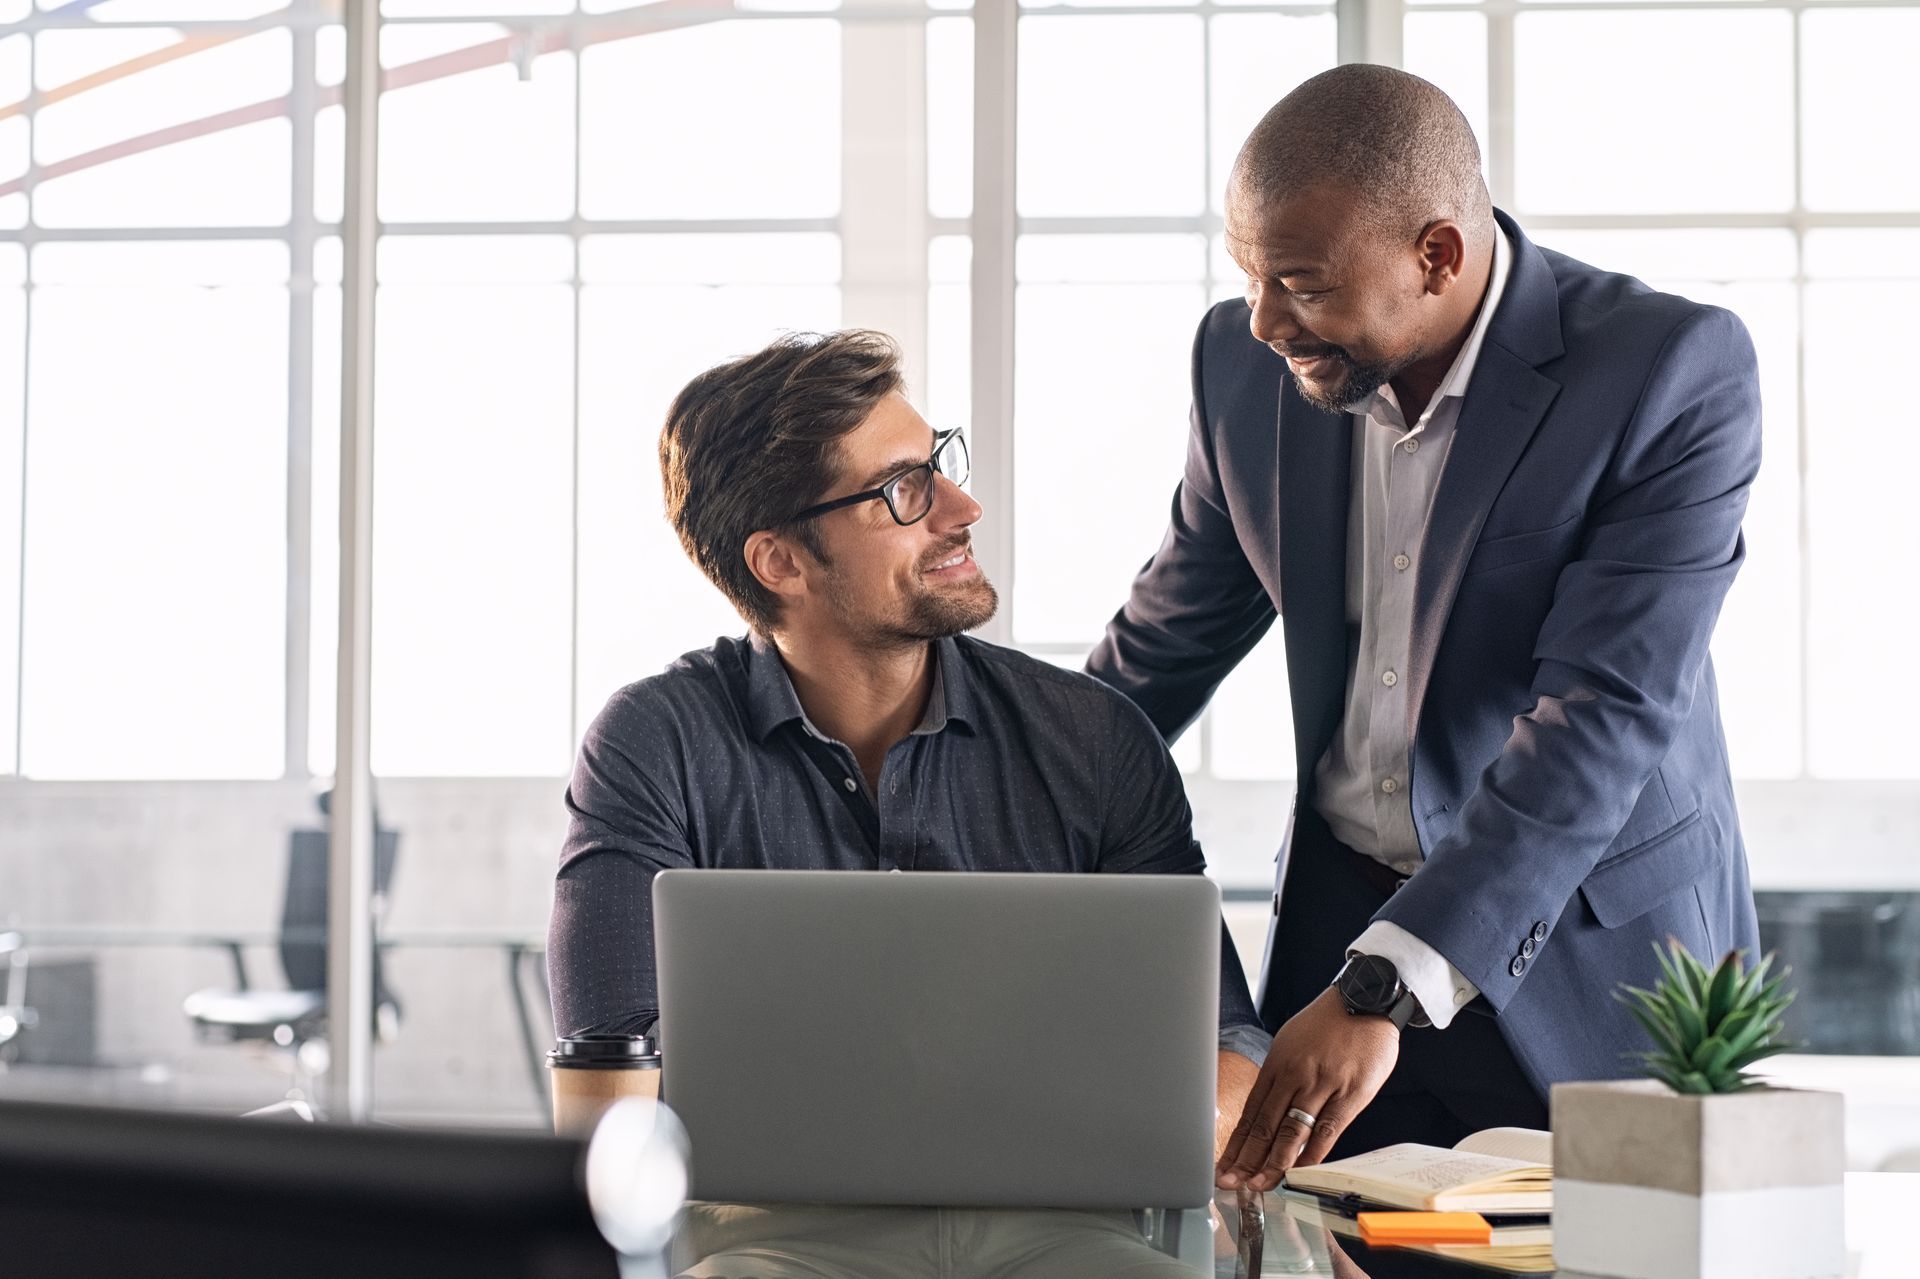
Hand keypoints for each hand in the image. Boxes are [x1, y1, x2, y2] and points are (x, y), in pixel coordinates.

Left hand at [1216, 987, 1400, 1190]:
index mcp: (1278, 1064)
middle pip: (1265, 1125)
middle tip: (1232, 1183)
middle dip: (1246, 1158)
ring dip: (1274, 1162)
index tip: (1225, 1164)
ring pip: (1292, 1130)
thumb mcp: (1292, 1042)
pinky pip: (1328, 1129)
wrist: (1365, 999)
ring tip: (1260, 1184)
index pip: (1252, 1112)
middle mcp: (1295, 1075)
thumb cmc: (1328, 1023)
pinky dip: (1313, 1153)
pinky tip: (1299, 1170)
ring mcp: (1322, 1085)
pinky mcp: (1350, 1093)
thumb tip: (1267, 1109)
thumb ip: (1281, 1076)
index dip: (1237, 1142)